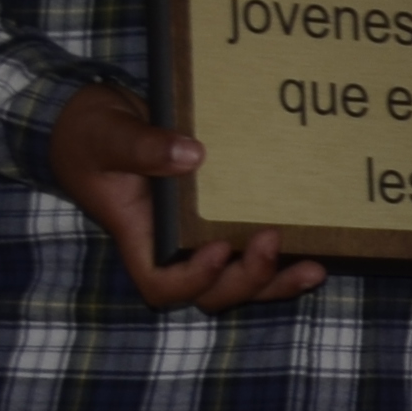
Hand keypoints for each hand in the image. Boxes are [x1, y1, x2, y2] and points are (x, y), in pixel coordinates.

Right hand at [46, 87, 321, 309]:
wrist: (103, 117)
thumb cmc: (92, 132)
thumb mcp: (108, 135)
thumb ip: (142, 147)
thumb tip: (191, 157)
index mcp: (139, 235)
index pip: (161, 284)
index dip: (191, 281)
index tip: (215, 248)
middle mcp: (173, 245)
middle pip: (212, 293)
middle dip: (246, 280)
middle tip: (269, 240)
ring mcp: (200, 235)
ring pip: (241, 280)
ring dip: (277, 280)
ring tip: (313, 268)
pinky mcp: (224, 217)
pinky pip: (254, 251)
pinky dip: (285, 257)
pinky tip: (320, 249)